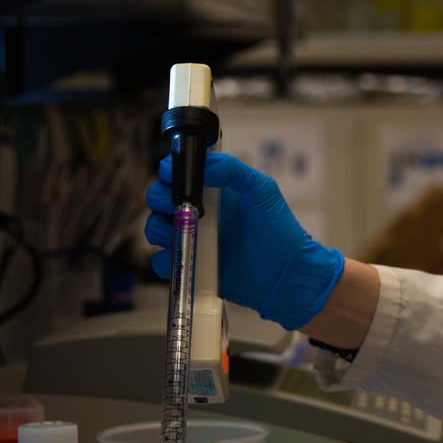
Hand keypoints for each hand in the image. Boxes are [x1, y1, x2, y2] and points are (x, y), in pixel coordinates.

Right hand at [147, 153, 345, 330]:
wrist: (286, 276)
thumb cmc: (280, 231)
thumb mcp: (261, 189)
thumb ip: (232, 169)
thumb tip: (198, 166)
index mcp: (212, 192)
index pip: (178, 176)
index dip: (169, 173)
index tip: (171, 176)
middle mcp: (198, 214)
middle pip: (159, 200)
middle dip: (159, 199)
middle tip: (177, 207)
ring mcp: (193, 241)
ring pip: (156, 229)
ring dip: (159, 228)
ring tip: (183, 232)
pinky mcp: (192, 267)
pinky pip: (164, 262)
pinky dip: (165, 260)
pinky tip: (183, 257)